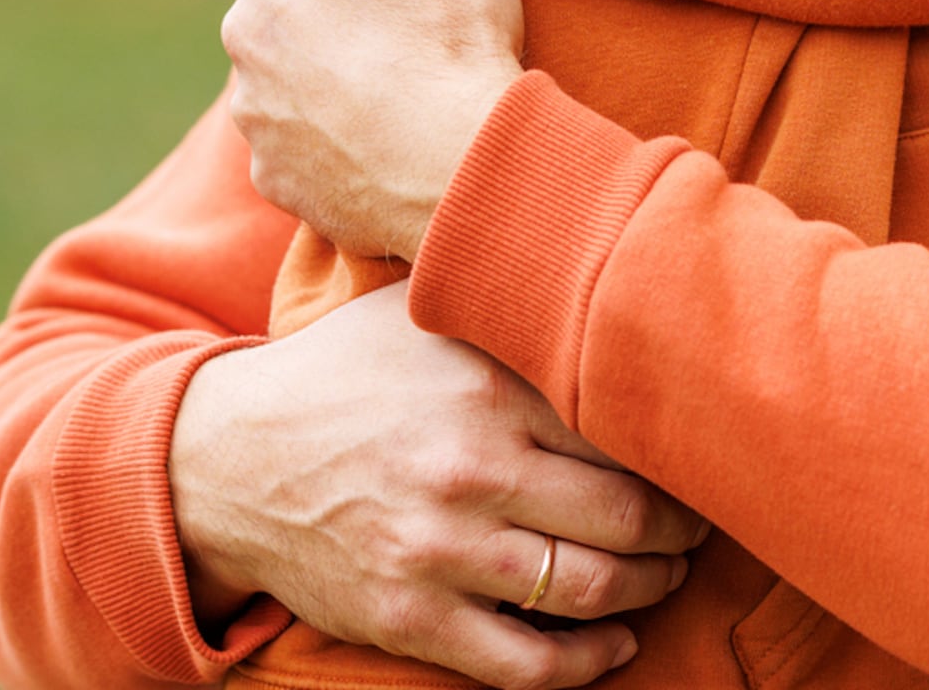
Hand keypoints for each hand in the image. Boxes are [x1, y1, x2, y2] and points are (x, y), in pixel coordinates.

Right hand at [172, 282, 707, 689]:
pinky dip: (587, 664)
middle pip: (627, 517)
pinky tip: (615, 645)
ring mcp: (438, 550)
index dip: (680, 448)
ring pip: (590, 591)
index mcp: (483, 387)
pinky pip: (526, 663)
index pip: (622, 426)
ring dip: (648, 592)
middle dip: (682, 531)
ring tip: (663, 577)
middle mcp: (469, 469)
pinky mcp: (409, 616)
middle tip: (700, 525)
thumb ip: (506, 309)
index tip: (703, 452)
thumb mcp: (418, 317)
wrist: (225, 458)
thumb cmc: (339, 376)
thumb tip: (611, 277)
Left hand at [224, 0, 528, 260]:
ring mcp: (256, 107)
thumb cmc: (454, 29)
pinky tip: (386, 129)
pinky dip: (331, 124)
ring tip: (402, 67)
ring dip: (329, 52)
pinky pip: (296, 132)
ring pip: (287, 56)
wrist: (458, 168)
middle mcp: (247, 28)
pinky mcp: (275, 173)